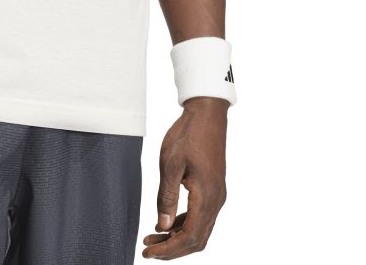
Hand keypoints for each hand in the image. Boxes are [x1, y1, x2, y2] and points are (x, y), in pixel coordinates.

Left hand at [142, 97, 227, 257]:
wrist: (207, 114)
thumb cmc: (188, 134)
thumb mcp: (170, 163)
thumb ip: (166, 196)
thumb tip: (161, 226)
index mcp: (206, 196)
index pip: (189, 237)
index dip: (169, 249)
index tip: (148, 251)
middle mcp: (216, 200)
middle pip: (196, 240)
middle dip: (172, 249)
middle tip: (149, 250)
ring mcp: (216, 195)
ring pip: (199, 230)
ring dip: (177, 238)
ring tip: (153, 238)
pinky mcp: (213, 189)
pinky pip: (200, 217)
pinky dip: (184, 225)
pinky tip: (167, 223)